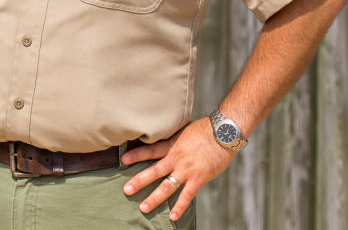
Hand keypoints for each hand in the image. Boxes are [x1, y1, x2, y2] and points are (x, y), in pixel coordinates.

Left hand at [120, 118, 235, 222]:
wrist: (224, 133)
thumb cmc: (205, 129)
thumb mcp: (184, 130)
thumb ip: (173, 137)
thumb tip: (163, 134)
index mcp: (172, 145)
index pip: (150, 151)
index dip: (136, 155)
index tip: (123, 160)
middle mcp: (176, 159)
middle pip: (154, 171)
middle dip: (139, 181)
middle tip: (126, 190)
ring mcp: (187, 170)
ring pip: (167, 186)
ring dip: (154, 198)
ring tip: (143, 208)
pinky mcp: (199, 179)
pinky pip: (187, 196)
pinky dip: (179, 207)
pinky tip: (172, 217)